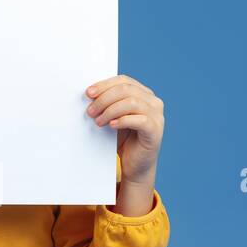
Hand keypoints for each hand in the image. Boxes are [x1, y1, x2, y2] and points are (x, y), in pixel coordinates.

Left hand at [84, 74, 164, 188]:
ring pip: (132, 102)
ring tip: (98, 121)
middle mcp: (153, 102)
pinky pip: (139, 120)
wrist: (134, 166)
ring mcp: (157, 116)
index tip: (88, 93)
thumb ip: (108, 103)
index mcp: (143, 94)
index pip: (124, 81)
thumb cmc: (123, 140)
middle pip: (126, 89)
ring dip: (110, 110)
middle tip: (90, 111)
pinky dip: (123, 121)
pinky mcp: (155, 130)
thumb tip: (90, 94)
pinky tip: (111, 125)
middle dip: (104, 98)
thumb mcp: (114, 117)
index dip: (104, 85)